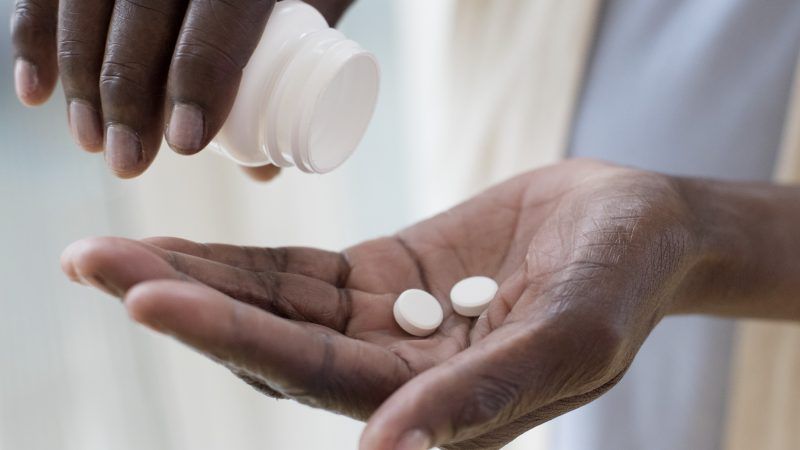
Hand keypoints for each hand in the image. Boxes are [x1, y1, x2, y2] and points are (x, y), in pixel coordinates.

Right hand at [10, 0, 352, 177]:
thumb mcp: (319, 10)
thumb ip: (299, 80)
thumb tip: (261, 171)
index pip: (222, 15)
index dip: (200, 80)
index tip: (184, 144)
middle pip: (145, 12)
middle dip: (127, 94)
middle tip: (129, 162)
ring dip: (80, 76)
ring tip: (89, 141)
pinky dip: (33, 36)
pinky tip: (37, 92)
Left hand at [61, 159, 699, 448]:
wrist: (638, 225)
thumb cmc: (623, 284)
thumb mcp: (569, 339)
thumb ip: (481, 395)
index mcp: (433, 403)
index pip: (310, 375)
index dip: (230, 336)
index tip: (148, 298)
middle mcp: (393, 372)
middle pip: (268, 340)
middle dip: (181, 302)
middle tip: (90, 263)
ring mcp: (382, 322)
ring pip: (270, 305)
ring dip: (194, 278)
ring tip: (108, 252)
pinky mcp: (383, 276)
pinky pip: (299, 272)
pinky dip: (240, 260)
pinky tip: (184, 248)